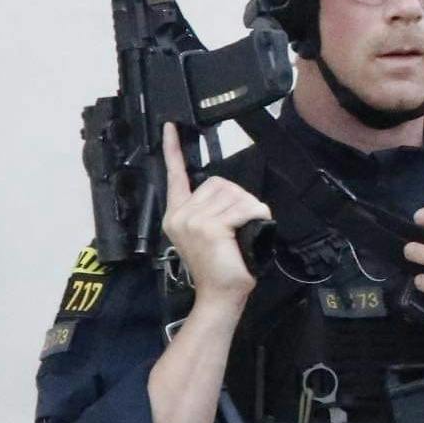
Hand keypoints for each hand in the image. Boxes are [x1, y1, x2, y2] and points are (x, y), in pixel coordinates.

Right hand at [159, 124, 268, 313]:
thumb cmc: (222, 267)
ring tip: (244, 233)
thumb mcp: (211, 234)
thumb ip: (212, 211)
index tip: (170, 127)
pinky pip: (241, 209)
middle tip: (239, 226)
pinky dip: (253, 217)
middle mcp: (179, 214)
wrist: (220, 295)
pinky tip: (249, 232)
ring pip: (234, 195)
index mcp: (176, 214)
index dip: (173, 150)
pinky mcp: (208, 226)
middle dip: (238, 199)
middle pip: (219, 183)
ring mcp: (192, 220)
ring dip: (249, 210)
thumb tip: (232, 195)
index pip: (174, 176)